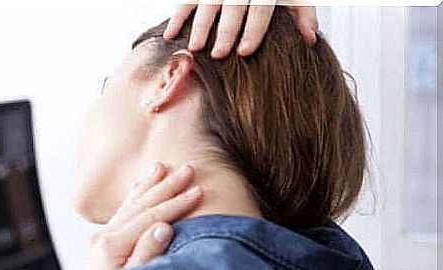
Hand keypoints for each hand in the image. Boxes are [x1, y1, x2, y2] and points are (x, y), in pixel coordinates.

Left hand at [50, 163, 202, 269]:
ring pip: (129, 205)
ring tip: (163, 167)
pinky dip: (134, 197)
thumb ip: (148, 254)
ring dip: (149, 186)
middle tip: (189, 170)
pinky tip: (141, 186)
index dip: (176, 204)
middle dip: (166, 187)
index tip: (198, 191)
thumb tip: (163, 227)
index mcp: (112, 246)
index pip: (151, 217)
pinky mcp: (101, 245)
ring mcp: (100, 240)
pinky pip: (122, 214)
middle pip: (140, 205)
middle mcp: (103, 238)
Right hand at [163, 1, 318, 58]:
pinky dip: (177, 17)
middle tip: (219, 54)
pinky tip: (171, 34)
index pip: (260, 8)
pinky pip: (186, 1)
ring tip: (194, 48)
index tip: (245, 52)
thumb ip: (303, 13)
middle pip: (233, 7)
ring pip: (208, 3)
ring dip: (199, 25)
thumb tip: (309, 39)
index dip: (253, 29)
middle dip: (225, 31)